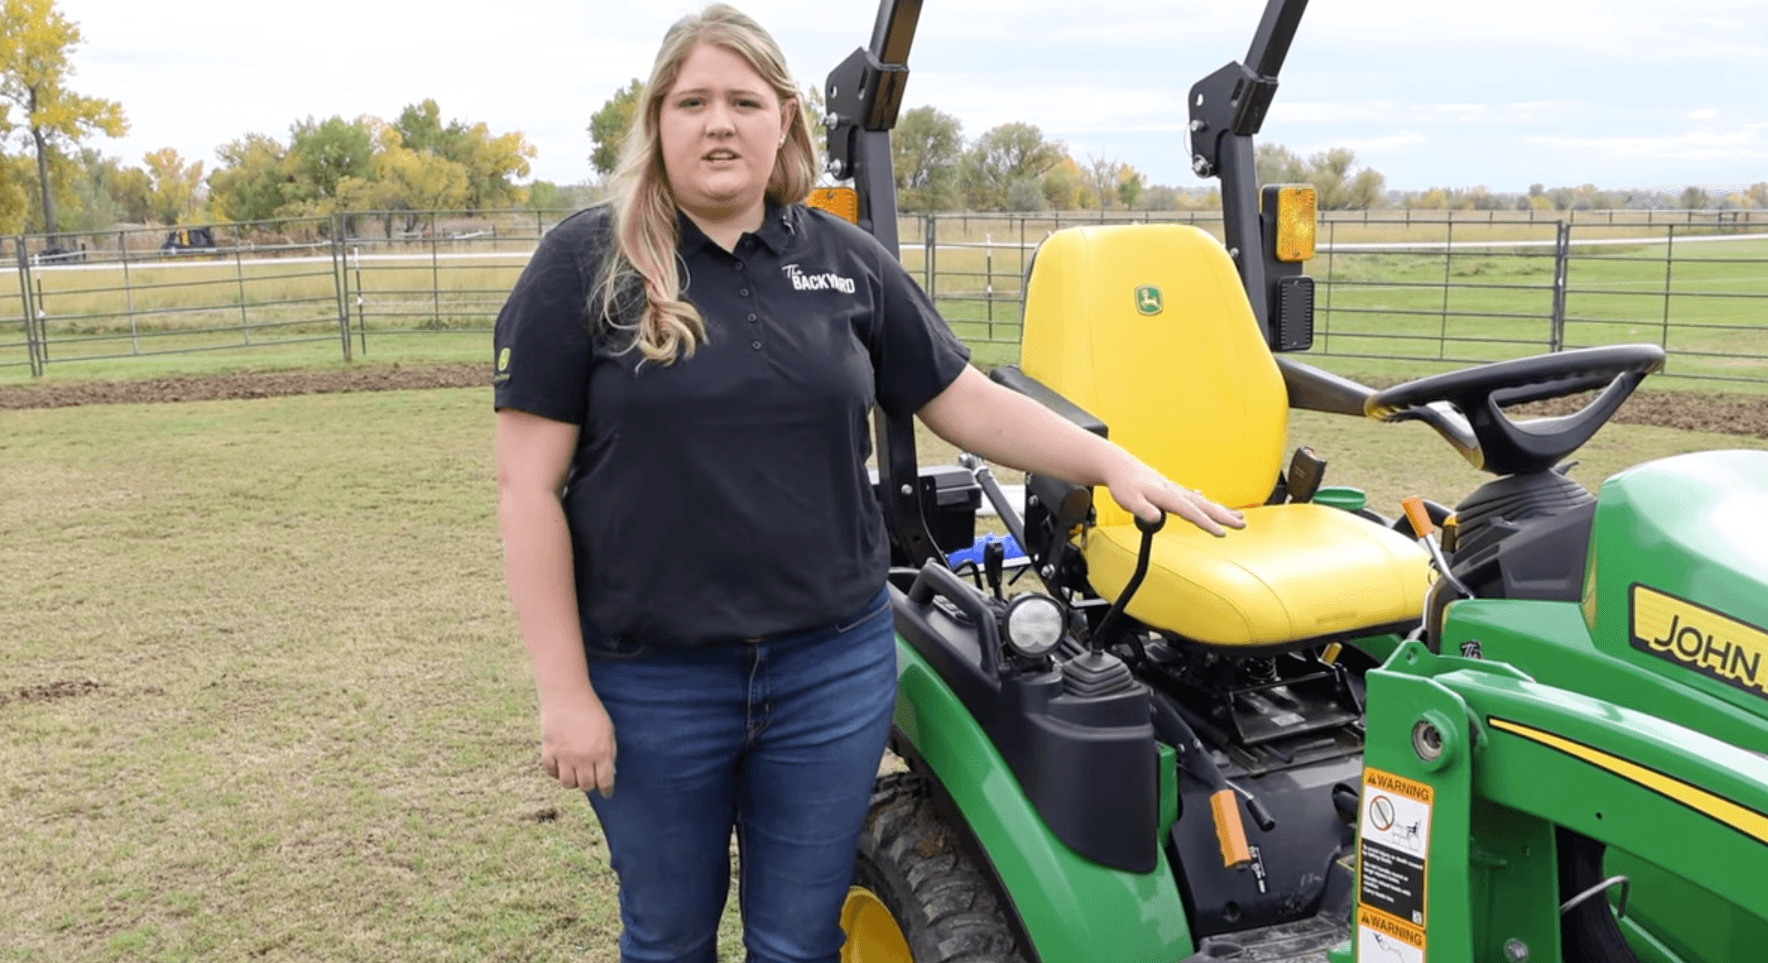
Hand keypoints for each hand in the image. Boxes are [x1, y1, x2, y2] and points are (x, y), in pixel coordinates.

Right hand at [539, 693, 617, 796]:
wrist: (567, 695)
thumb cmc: (591, 711)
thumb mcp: (607, 731)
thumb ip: (609, 752)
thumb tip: (608, 773)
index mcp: (601, 752)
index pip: (605, 782)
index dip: (607, 790)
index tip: (606, 792)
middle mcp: (583, 757)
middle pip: (586, 785)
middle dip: (590, 785)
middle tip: (590, 779)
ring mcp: (564, 756)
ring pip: (568, 783)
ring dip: (573, 781)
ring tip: (576, 773)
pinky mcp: (549, 751)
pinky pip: (551, 772)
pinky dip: (556, 773)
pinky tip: (561, 767)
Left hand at [1104, 462, 1245, 537]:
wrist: (1120, 467)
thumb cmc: (1124, 485)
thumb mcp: (1129, 499)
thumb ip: (1143, 510)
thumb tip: (1156, 518)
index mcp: (1168, 496)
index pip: (1192, 512)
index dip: (1207, 524)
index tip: (1221, 533)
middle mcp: (1176, 492)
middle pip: (1205, 506)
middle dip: (1224, 516)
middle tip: (1242, 525)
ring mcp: (1176, 490)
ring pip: (1204, 502)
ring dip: (1222, 510)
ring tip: (1239, 517)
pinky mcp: (1172, 490)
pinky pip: (1195, 499)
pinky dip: (1206, 503)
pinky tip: (1210, 505)